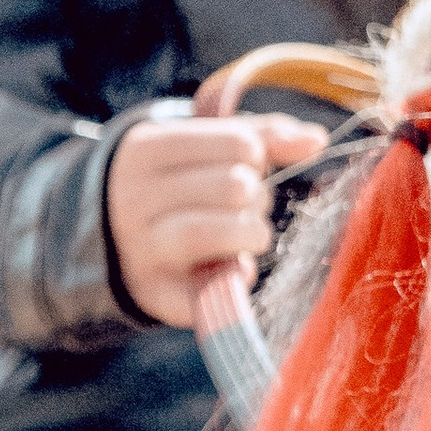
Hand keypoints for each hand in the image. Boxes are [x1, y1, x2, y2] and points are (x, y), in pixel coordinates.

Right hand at [105, 110, 327, 328]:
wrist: (113, 236)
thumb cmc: (178, 182)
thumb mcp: (205, 145)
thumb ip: (263, 136)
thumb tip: (316, 139)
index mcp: (147, 149)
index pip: (240, 143)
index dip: (257, 156)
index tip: (240, 165)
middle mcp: (135, 198)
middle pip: (236, 187)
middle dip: (255, 196)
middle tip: (239, 204)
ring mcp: (141, 249)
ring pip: (226, 232)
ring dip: (253, 234)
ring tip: (243, 234)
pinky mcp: (154, 294)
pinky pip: (217, 287)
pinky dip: (239, 277)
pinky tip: (233, 267)